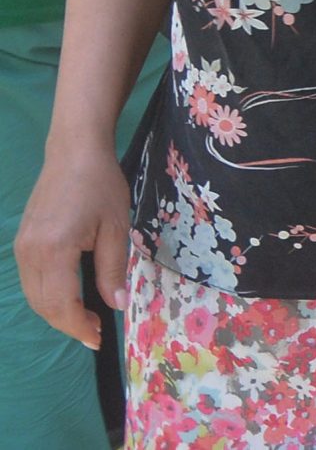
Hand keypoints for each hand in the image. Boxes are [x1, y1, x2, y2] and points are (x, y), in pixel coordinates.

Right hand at [14, 145, 131, 348]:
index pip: (62, 304)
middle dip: (69, 324)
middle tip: (96, 332)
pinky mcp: (22, 242)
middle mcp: (30, 254)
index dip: (79, 327)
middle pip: (44, 306)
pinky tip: (70, 296)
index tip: (99, 339)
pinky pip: (31, 281)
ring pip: (34, 296)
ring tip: (86, 318)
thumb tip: (118, 306)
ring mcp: (22, 248)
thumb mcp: (116, 228)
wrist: (74, 153)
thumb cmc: (102, 186)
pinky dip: (48, 296)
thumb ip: (113, 270)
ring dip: (57, 312)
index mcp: (55, 251)